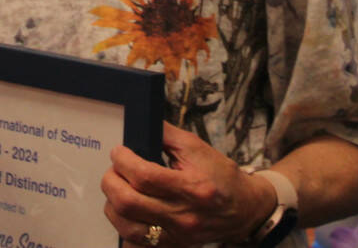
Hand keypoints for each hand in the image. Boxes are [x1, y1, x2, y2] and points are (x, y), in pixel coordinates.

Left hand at [101, 122, 274, 246]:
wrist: (245, 209)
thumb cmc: (222, 177)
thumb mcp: (197, 148)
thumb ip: (166, 134)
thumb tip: (141, 122)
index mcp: (191, 187)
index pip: (144, 176)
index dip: (123, 161)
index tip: (119, 152)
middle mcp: (183, 215)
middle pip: (128, 202)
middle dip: (111, 181)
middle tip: (115, 169)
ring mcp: (177, 235)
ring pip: (127, 227)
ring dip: (113, 205)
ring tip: (119, 189)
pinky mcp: (174, 245)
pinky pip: (138, 244)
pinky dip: (125, 228)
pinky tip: (126, 213)